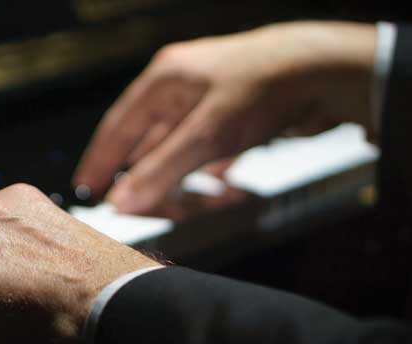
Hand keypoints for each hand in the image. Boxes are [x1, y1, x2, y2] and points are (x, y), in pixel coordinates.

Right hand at [73, 21, 376, 214]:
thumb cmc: (261, 88)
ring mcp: (207, 99)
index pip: (116, 128)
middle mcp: (180, 87)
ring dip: (180, 177)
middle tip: (138, 206)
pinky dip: (207, 169)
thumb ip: (160, 171)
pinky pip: (208, 148)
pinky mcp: (233, 112)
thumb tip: (120, 204)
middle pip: (147, 141)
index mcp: (162, 81)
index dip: (100, 162)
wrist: (324, 70)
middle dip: (146, 177)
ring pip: (179, 148)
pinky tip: (215, 184)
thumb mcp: (204, 136)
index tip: (87, 190)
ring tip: (182, 202)